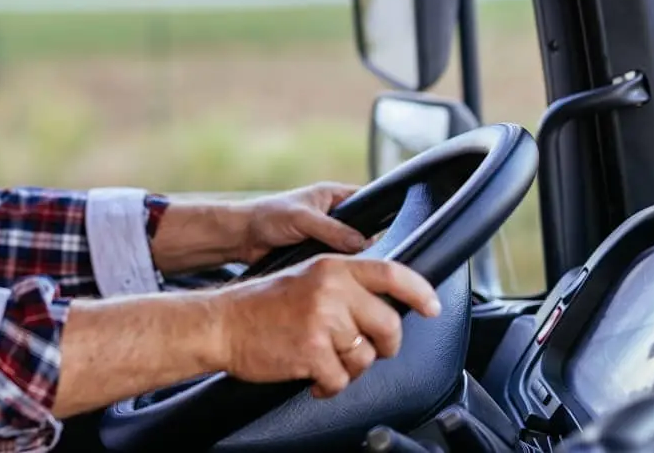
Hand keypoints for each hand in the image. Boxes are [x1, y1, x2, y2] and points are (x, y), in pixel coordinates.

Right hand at [213, 255, 440, 397]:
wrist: (222, 323)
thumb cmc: (261, 304)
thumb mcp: (306, 277)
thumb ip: (344, 284)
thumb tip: (385, 304)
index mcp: (332, 267)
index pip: (391, 273)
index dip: (419, 291)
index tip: (432, 307)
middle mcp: (331, 290)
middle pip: (388, 325)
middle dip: (384, 345)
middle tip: (367, 348)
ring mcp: (322, 322)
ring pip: (366, 357)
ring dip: (350, 368)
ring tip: (327, 362)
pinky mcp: (311, 352)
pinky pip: (341, 380)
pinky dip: (330, 386)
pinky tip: (314, 378)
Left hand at [232, 182, 366, 264]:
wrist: (243, 237)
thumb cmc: (268, 216)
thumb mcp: (303, 219)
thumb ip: (332, 230)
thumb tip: (361, 243)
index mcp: (334, 196)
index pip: (368, 202)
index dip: (379, 216)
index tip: (386, 234)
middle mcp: (334, 215)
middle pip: (364, 230)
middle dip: (367, 244)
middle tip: (368, 257)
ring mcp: (327, 236)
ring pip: (352, 250)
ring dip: (350, 259)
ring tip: (351, 268)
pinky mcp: (319, 253)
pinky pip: (337, 262)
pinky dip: (338, 269)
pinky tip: (338, 276)